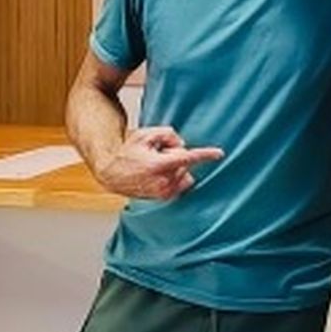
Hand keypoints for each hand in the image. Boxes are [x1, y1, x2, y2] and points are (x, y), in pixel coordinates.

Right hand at [94, 126, 223, 199]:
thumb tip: (181, 145)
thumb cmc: (127, 153)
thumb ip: (168, 134)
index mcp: (158, 165)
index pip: (187, 157)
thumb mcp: (145, 135)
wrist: (111, 174)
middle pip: (185, 162)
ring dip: (175, 168)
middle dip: (175, 156)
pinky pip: (181, 183)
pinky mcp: (164, 197)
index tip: (219, 153)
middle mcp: (163, 181)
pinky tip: (160, 175)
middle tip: (156, 156)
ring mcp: (164, 191)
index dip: (205, 155)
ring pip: (185, 172)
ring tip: (155, 167)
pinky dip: (176, 177)